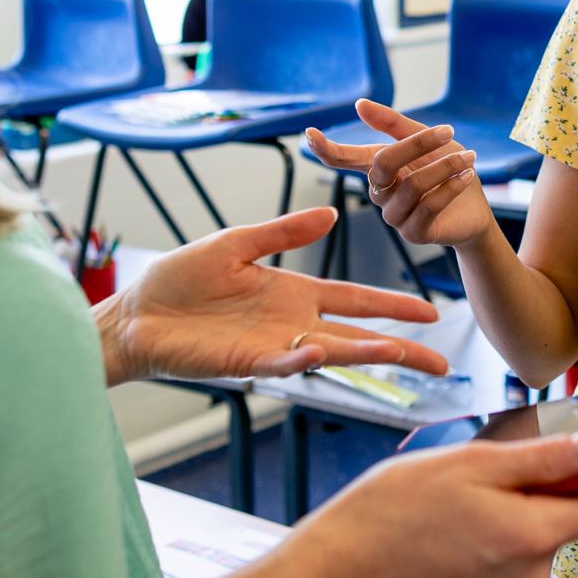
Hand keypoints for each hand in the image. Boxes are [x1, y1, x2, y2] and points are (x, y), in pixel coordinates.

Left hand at [99, 209, 446, 385]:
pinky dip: (304, 361)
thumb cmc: (180, 280)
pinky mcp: (246, 363)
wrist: (136, 313)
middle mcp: (292, 324)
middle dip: (401, 350)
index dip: (392, 307)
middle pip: (358, 338)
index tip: (431, 313)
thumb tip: (331, 215)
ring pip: (332, 354)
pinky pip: (283, 363)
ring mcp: (273, 346)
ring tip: (401, 355)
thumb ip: (283, 231)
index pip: (355, 300)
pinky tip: (323, 354)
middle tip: (442, 362)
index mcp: (294, 293)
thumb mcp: (236, 244)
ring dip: (366, 355)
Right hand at [294, 431, 577, 577]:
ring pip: (537, 543)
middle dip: (546, 492)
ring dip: (515, 516)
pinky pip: (512, 565)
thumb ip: (544, 458)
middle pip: (569, 524)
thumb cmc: (396, 505)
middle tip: (491, 471)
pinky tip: (452, 529)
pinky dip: (495, 541)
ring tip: (461, 501)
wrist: (340, 566)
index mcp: (532, 536)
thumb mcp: (471, 463)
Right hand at [304, 102, 498, 252]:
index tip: (309, 133)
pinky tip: (466, 176)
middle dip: (416, 145)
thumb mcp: (426, 140)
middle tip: (447, 131)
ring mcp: (393, 215)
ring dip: (444, 167)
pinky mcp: (413, 233)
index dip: (326, 148)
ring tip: (469, 157)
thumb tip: (359, 105)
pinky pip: (427, 207)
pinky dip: (449, 188)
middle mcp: (380, 192)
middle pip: (383, 164)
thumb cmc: (446, 170)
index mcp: (378, 168)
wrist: (474, 209)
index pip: (344, 159)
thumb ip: (393, 124)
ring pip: (411, 186)